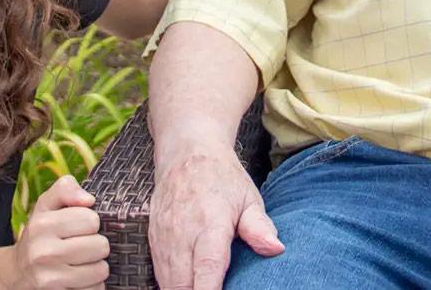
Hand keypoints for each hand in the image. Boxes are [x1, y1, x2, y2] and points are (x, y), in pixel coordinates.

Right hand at [9, 175, 109, 289]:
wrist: (17, 271)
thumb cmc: (41, 233)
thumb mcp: (47, 204)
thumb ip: (66, 189)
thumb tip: (88, 199)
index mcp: (42, 225)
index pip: (92, 220)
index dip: (91, 221)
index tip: (81, 226)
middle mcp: (43, 253)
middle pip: (100, 246)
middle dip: (97, 245)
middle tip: (83, 246)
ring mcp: (50, 280)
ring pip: (101, 270)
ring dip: (97, 266)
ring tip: (82, 262)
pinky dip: (92, 285)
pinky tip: (79, 279)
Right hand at [150, 146, 282, 289]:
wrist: (186, 153)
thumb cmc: (221, 177)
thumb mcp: (247, 197)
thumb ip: (259, 226)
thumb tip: (276, 248)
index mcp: (211, 223)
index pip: (208, 267)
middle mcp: (182, 233)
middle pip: (183, 283)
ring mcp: (164, 238)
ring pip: (168, 282)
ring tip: (203, 289)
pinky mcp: (153, 240)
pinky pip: (159, 273)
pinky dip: (172, 284)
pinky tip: (188, 284)